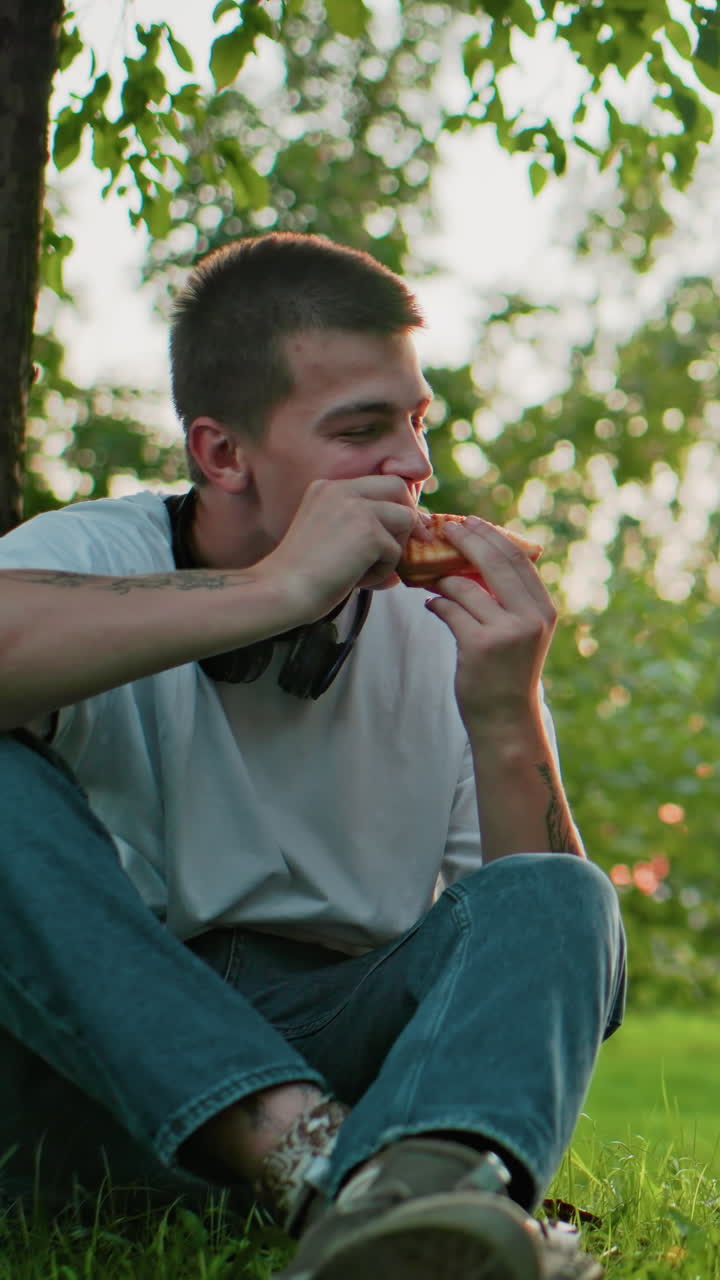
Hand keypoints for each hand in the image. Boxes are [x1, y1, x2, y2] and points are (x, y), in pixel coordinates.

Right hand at [255, 475, 429, 623]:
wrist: (281, 590)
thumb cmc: (300, 576)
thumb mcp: (329, 537)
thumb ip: (361, 528)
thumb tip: (413, 537)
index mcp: (326, 488)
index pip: (377, 483)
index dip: (393, 505)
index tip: (394, 531)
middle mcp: (341, 489)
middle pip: (398, 487)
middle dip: (406, 517)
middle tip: (399, 547)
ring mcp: (357, 508)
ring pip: (406, 519)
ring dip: (393, 550)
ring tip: (365, 572)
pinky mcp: (370, 532)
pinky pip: (396, 552)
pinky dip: (382, 573)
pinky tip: (356, 581)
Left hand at [424, 516, 556, 732]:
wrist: (505, 720)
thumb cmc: (508, 673)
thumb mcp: (520, 633)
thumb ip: (509, 599)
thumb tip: (476, 558)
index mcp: (543, 609)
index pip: (518, 559)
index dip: (492, 535)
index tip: (471, 522)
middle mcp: (530, 617)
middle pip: (495, 561)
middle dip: (467, 539)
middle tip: (445, 527)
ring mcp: (506, 632)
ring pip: (465, 586)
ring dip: (442, 577)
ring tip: (429, 575)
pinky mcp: (479, 646)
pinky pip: (450, 610)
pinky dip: (436, 605)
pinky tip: (430, 605)